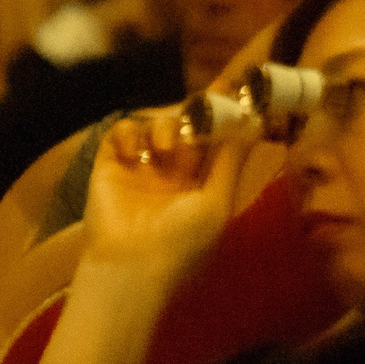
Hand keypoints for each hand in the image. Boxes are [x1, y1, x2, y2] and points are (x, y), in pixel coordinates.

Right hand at [81, 111, 253, 274]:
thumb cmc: (183, 242)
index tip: (239, 95)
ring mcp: (141, 169)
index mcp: (202, 186)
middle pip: (187, 129)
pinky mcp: (110, 167)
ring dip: (164, 126)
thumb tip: (254, 123)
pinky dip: (129, 133)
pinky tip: (136, 152)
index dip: (225, 121)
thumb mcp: (217, 202)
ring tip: (166, 147)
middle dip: (197, 113)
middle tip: (206, 99)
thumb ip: (232, 161)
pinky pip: (120, 133)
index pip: (216, 144)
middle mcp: (172, 174)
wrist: (130, 268)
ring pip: (156, 127)